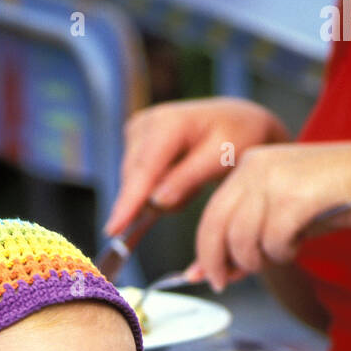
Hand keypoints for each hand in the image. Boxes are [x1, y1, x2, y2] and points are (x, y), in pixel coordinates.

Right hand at [105, 98, 288, 236]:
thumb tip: (156, 201)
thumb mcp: (221, 158)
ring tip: (192, 177)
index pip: (143, 171)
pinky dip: (159, 188)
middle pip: (135, 181)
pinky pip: (139, 182)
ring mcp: (136, 132)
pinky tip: (181, 175)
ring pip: (135, 185)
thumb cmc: (236, 137)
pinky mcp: (135, 143)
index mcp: (167, 123)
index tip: (113, 230)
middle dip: (159, 199)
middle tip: (196, 188)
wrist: (238, 120)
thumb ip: (188, 179)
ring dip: (162, 194)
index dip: (128, 202)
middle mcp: (144, 123)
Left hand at [194, 141, 350, 289]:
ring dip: (258, 260)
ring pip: (242, 239)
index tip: (203, 274)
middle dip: (218, 262)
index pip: (210, 215)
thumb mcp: (275, 214)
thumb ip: (243, 236)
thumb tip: (210, 272)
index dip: (204, 251)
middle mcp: (254, 168)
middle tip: (223, 283)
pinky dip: (283, 254)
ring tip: (278, 255)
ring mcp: (273, 180)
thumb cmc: (324, 200)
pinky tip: (297, 245)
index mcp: (246, 167)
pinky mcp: (293, 196)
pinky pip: (273, 243)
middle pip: (217, 227)